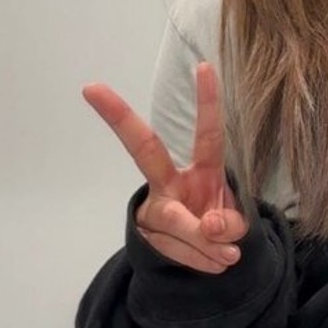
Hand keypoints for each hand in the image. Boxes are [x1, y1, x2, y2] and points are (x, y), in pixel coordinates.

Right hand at [82, 62, 248, 273]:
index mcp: (202, 169)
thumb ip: (229, 222)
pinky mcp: (148, 237)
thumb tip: (212, 227)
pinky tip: (212, 262)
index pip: (208, 133)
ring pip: (178, 222)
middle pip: (144, 148)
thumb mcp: (235, 222)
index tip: (206, 66)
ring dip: (207, 244)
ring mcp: (156, 208)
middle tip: (91, 86)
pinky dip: (203, 261)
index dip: (209, 102)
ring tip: (228, 256)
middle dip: (120, 118)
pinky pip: (181, 253)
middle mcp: (170, 181)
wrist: (200, 261)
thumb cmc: (219, 224)